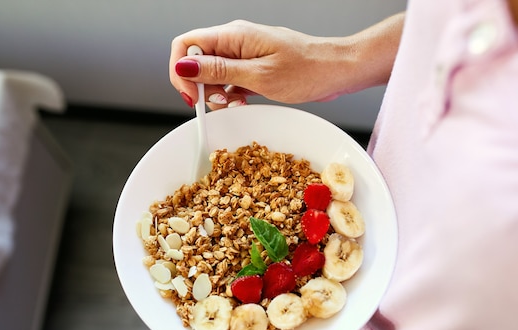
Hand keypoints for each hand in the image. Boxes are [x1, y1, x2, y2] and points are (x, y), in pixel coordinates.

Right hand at [169, 17, 403, 109]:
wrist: (336, 71)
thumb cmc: (307, 70)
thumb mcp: (259, 76)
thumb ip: (219, 71)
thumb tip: (184, 66)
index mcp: (233, 36)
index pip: (186, 44)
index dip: (181, 72)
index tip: (193, 97)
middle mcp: (234, 41)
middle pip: (196, 61)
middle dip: (200, 87)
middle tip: (217, 104)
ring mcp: (243, 54)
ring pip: (212, 74)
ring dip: (216, 94)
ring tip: (235, 104)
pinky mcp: (253, 67)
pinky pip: (229, 80)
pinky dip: (230, 95)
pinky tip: (242, 103)